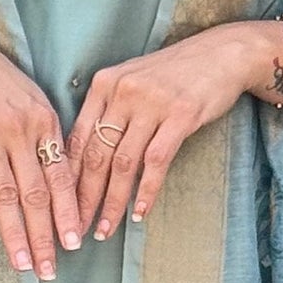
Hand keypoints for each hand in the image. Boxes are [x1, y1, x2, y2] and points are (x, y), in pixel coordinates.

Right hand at [0, 19, 82, 275]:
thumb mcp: (32, 99)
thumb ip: (47, 137)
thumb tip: (64, 177)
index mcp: (44, 122)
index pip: (62, 176)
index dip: (68, 213)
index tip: (74, 244)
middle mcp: (20, 131)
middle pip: (36, 193)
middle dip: (45, 235)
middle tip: (50, 269)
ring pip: (4, 193)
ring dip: (14, 233)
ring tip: (21, 264)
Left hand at [67, 25, 266, 237]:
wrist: (222, 54)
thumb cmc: (175, 73)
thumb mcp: (133, 81)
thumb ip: (109, 111)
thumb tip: (87, 156)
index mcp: (104, 84)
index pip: (78, 138)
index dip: (67, 178)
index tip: (61, 207)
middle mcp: (123, 92)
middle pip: (96, 155)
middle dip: (85, 198)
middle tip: (78, 229)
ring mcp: (152, 103)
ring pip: (123, 163)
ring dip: (112, 202)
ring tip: (106, 229)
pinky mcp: (181, 115)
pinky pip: (156, 161)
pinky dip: (146, 190)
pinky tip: (139, 212)